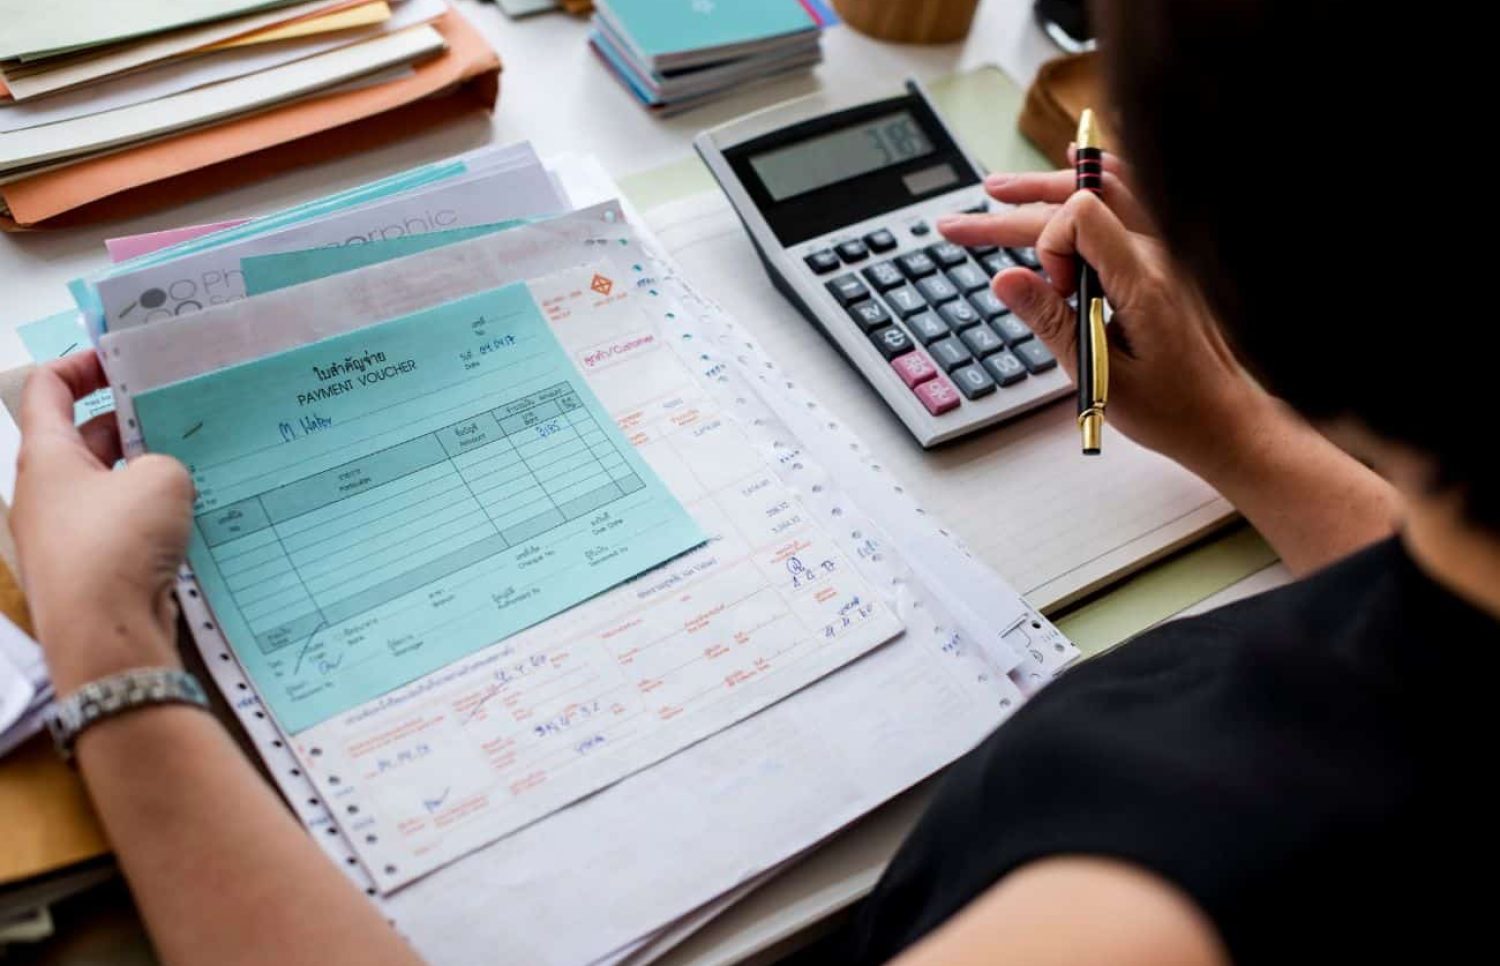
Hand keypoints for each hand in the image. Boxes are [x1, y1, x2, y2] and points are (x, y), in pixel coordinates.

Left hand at [9, 352, 194, 694]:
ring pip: (108, 486)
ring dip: (147, 472)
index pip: (47, 388)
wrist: (108, 640)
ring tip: (198, 463)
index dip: (82, 363)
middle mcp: (45, 493)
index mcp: (45, 457)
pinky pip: (122, 528)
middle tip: (180, 411)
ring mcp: (66, 536)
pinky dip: (151, 515)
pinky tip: (192, 516)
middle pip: (84, 439)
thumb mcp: (161, 479)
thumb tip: (161, 478)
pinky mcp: (91, 572)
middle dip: (130, 422)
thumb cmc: (119, 546)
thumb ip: (165, 461)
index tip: (124, 359)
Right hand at [937, 156, 1274, 476]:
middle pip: (1080, 199)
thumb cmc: (1172, 408)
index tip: (1052, 292)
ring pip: (1103, 190)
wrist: (1226, 419)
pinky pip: (1132, 197)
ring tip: (998, 190)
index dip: (1048, 246)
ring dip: (1046, 188)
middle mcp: (1160, 253)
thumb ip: (1052, 322)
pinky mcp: (1165, 259)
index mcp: (1145, 280)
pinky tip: (1075, 157)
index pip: (1081, 216)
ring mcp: (1166, 250)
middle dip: (1014, 211)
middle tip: (958, 227)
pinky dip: (1098, 177)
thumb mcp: (1101, 376)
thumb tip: (1005, 279)